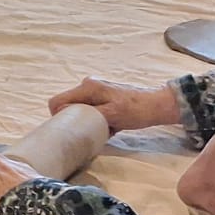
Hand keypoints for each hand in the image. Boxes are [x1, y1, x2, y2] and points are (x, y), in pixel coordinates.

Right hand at [48, 75, 179, 131]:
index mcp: (87, 87)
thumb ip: (88, 114)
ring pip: (80, 110)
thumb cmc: (136, 110)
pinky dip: (97, 119)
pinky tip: (111, 125)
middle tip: (92, 129)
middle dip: (77, 120)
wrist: (158, 105)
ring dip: (88, 121)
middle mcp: (88, 85)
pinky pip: (90, 110)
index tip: (71, 129)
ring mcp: (96, 90)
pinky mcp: (103, 96)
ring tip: (106, 127)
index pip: (57, 101)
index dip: (58, 117)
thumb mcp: (111, 115)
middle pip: (68, 106)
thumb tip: (67, 117)